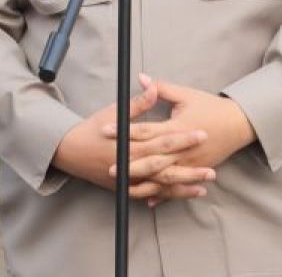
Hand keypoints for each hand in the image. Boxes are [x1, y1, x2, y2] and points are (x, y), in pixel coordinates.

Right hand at [53, 77, 211, 197]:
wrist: (69, 151)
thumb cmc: (93, 129)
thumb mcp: (114, 112)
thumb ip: (138, 103)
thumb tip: (154, 87)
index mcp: (130, 145)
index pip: (162, 141)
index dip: (183, 138)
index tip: (202, 134)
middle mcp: (129, 165)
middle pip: (165, 168)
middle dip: (189, 169)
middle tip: (212, 170)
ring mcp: (126, 180)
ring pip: (159, 185)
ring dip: (183, 186)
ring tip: (205, 186)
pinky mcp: (124, 188)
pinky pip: (149, 193)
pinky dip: (167, 195)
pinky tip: (184, 194)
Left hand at [104, 75, 255, 202]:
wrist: (238, 123)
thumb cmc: (211, 107)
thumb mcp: (186, 95)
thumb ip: (162, 89)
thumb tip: (141, 78)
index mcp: (178, 127)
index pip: (146, 130)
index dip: (125, 129)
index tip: (106, 130)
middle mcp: (182, 148)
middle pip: (152, 159)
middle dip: (130, 164)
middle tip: (109, 166)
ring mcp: (189, 162)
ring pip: (162, 177)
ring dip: (142, 182)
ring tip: (123, 185)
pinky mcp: (195, 170)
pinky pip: (175, 185)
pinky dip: (161, 194)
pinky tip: (147, 200)